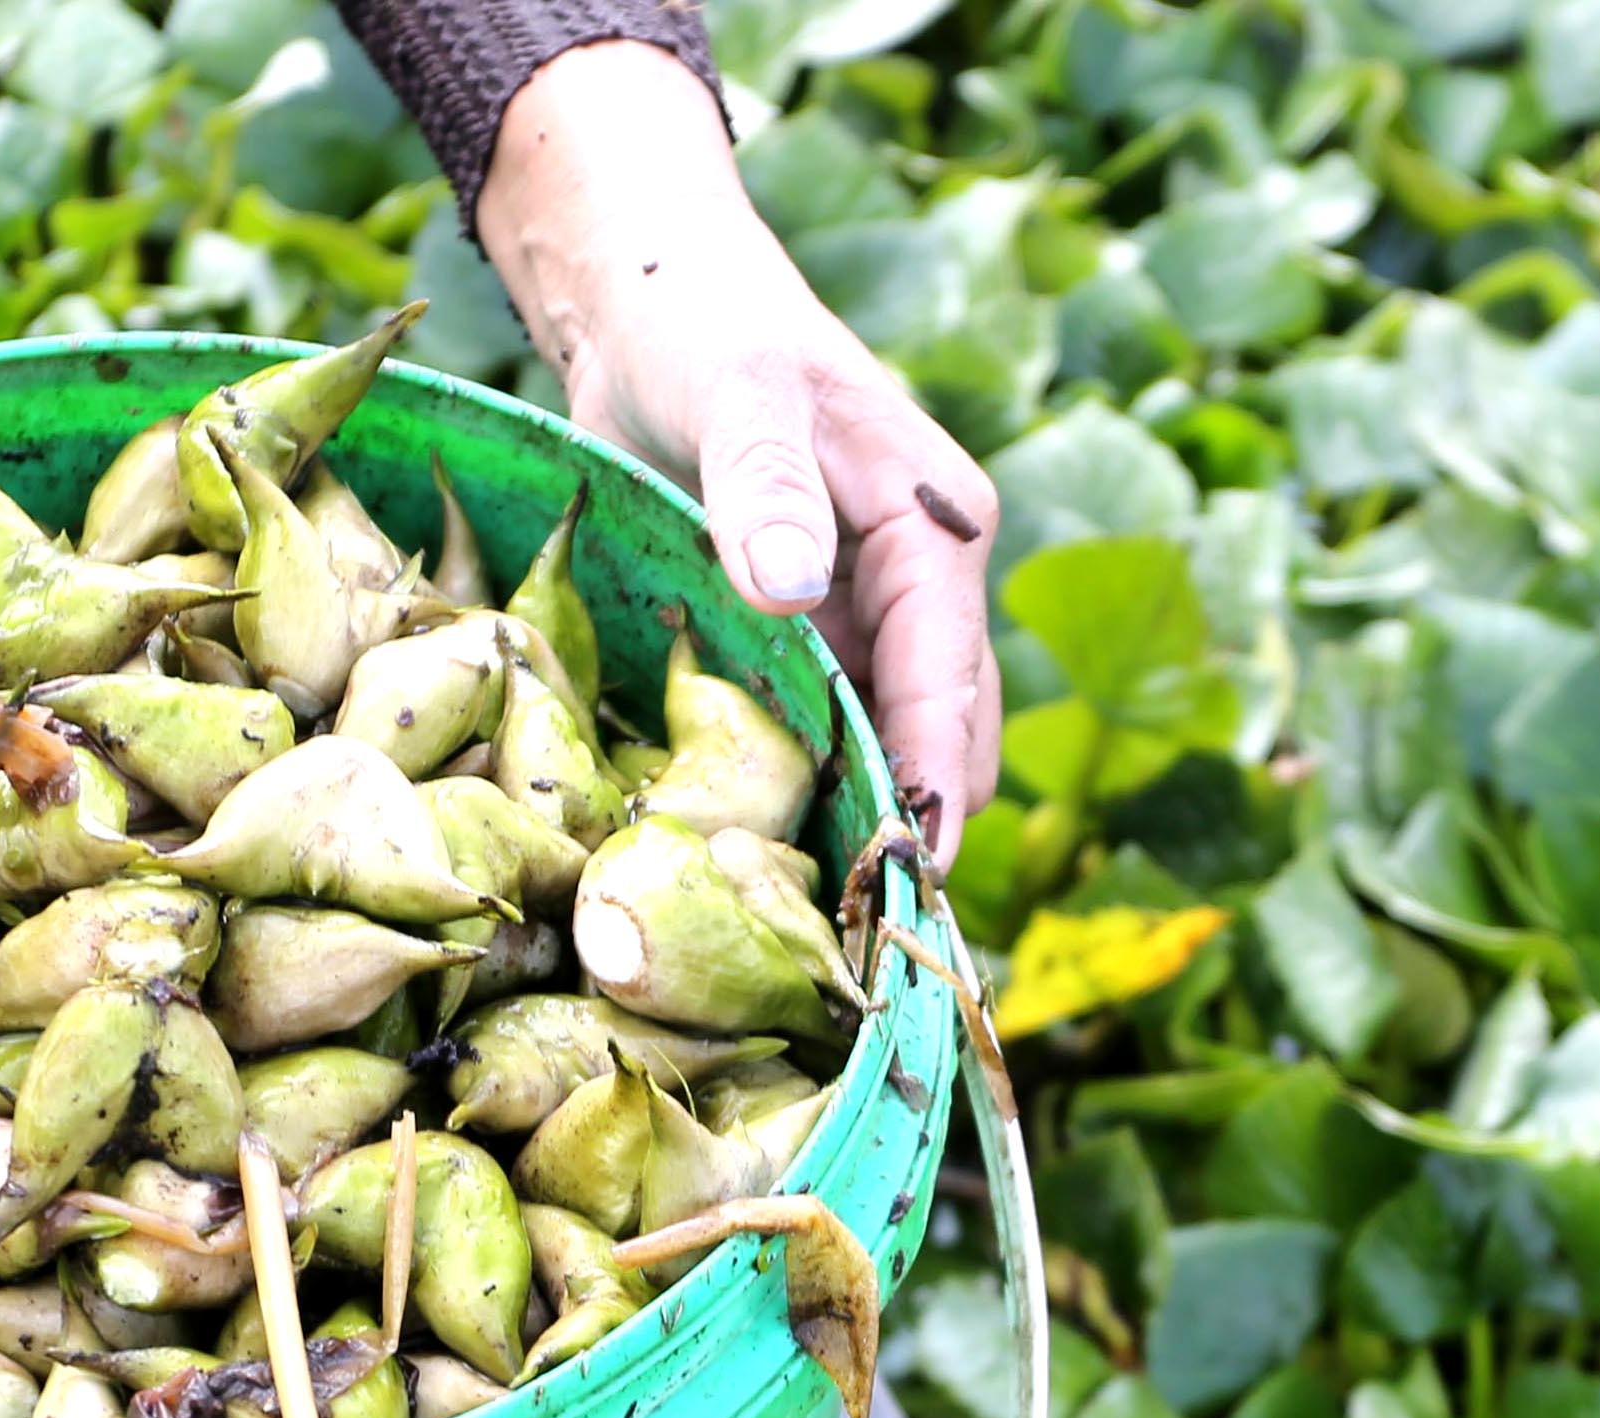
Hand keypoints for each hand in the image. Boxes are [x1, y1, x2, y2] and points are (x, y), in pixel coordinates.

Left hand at [478, 43, 1000, 857]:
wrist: (648, 301)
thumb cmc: (703, 330)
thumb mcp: (737, 393)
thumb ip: (763, 484)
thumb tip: (789, 584)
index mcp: (933, 534)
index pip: (951, 681)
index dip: (938, 782)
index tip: (918, 872)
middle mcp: (914, 589)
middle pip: (939, 736)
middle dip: (913, 828)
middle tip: (863, 934)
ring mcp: (858, 620)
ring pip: (879, 747)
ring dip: (857, 823)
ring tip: (819, 927)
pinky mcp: (798, 638)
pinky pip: (816, 733)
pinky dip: (803, 791)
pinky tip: (760, 864)